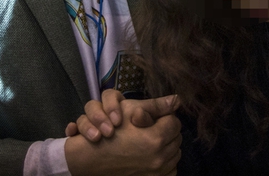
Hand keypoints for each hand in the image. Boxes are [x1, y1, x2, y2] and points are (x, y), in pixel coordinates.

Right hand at [64, 90, 181, 175]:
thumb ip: (156, 106)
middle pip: (177, 139)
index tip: (156, 116)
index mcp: (156, 139)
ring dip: (167, 146)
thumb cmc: (108, 130)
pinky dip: (165, 161)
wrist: (91, 159)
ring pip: (174, 154)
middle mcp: (160, 158)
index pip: (174, 122)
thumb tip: (177, 99)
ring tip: (153, 140)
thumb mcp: (129, 111)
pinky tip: (153, 154)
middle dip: (167, 131)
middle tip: (154, 127)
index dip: (165, 116)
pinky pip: (170, 169)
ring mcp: (156, 172)